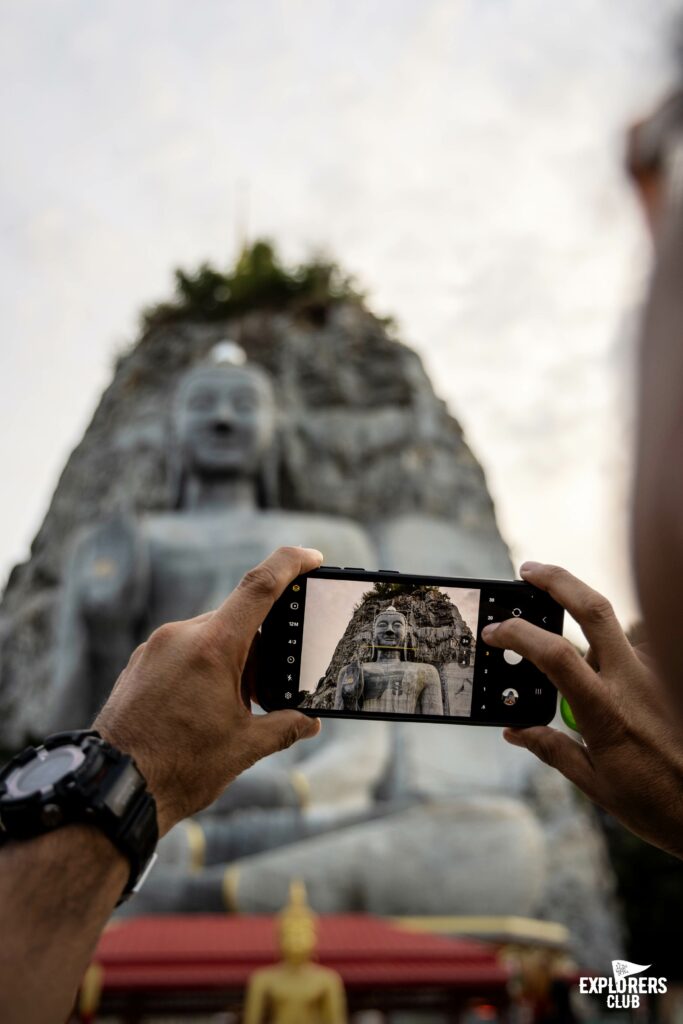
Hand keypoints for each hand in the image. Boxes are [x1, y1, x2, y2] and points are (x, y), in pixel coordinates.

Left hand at [94, 546, 322, 834]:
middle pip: (237, 620)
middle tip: (267, 689)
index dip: (291, 564)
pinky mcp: (141, 662)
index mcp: (213, 647)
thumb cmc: (178, 767)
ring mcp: (156, 647)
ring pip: (210, 636)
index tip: (312, 558)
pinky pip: (183, 650)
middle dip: (261, 648)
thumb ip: (284, 726)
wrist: (114, 787)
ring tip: (232, 708)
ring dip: (231, 661)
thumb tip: (309, 723)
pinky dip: (204, 667)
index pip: (260, 586)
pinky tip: (204, 707)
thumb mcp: (244, 747)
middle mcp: (182, 636)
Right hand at [482, 562, 682, 858]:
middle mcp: (633, 681)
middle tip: (527, 570)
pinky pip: (633, 649)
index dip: (518, 635)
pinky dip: (611, 650)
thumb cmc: (656, 802)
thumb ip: (553, 750)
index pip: (556, 655)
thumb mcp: (595, 785)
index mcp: (606, 711)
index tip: (494, 633)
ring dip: (586, 616)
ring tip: (561, 625)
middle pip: (594, 608)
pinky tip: (604, 669)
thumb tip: (515, 730)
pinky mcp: (668, 673)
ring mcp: (654, 673)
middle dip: (557, 580)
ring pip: (617, 625)